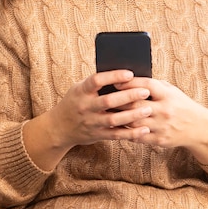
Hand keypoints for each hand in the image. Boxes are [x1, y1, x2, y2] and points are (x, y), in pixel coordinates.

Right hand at [22, 70, 152, 168]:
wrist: (59, 128)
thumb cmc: (75, 102)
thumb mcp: (79, 89)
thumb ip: (96, 83)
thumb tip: (123, 74)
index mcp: (81, 91)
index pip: (97, 81)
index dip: (113, 76)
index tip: (130, 74)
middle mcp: (85, 107)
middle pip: (108, 101)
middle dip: (128, 96)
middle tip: (145, 91)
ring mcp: (91, 122)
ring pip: (114, 119)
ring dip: (133, 115)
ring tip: (148, 109)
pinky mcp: (97, 135)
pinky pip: (116, 135)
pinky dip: (131, 133)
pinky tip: (145, 129)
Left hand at [116, 77, 207, 164]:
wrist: (199, 127)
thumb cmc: (180, 105)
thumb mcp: (171, 91)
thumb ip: (154, 86)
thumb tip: (129, 79)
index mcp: (168, 94)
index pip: (145, 86)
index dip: (129, 83)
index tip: (115, 81)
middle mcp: (165, 110)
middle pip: (136, 104)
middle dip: (119, 101)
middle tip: (104, 99)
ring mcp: (162, 126)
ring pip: (135, 121)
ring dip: (120, 118)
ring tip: (107, 114)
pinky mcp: (160, 139)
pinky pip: (139, 136)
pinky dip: (127, 132)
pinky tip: (117, 127)